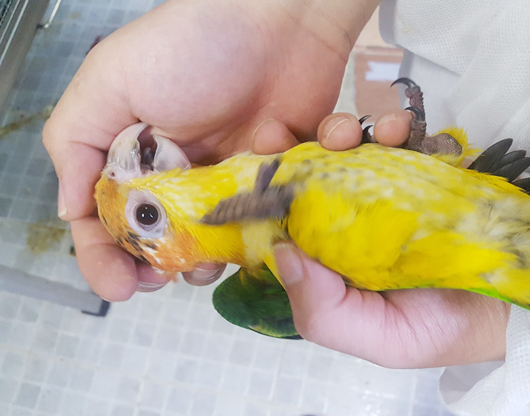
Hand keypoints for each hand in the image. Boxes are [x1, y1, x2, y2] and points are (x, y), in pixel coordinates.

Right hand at [43, 0, 378, 300]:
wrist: (278, 17)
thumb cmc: (191, 44)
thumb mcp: (110, 82)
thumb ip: (75, 145)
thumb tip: (70, 213)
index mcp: (135, 155)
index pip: (111, 222)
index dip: (109, 259)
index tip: (122, 287)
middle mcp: (183, 173)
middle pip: (169, 242)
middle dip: (173, 265)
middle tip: (183, 272)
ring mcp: (233, 176)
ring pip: (224, 240)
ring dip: (226, 252)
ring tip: (233, 245)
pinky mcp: (279, 174)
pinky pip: (281, 211)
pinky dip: (283, 209)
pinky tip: (276, 176)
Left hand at [276, 111, 510, 367]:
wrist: (518, 310)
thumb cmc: (443, 329)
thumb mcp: (379, 339)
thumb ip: (323, 311)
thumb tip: (281, 251)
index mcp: (331, 259)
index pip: (288, 218)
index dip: (270, 186)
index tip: (265, 155)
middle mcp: (354, 221)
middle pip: (316, 173)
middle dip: (308, 146)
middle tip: (315, 137)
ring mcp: (391, 193)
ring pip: (355, 150)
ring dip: (351, 131)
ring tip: (362, 132)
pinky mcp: (428, 172)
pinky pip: (406, 140)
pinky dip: (401, 128)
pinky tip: (404, 132)